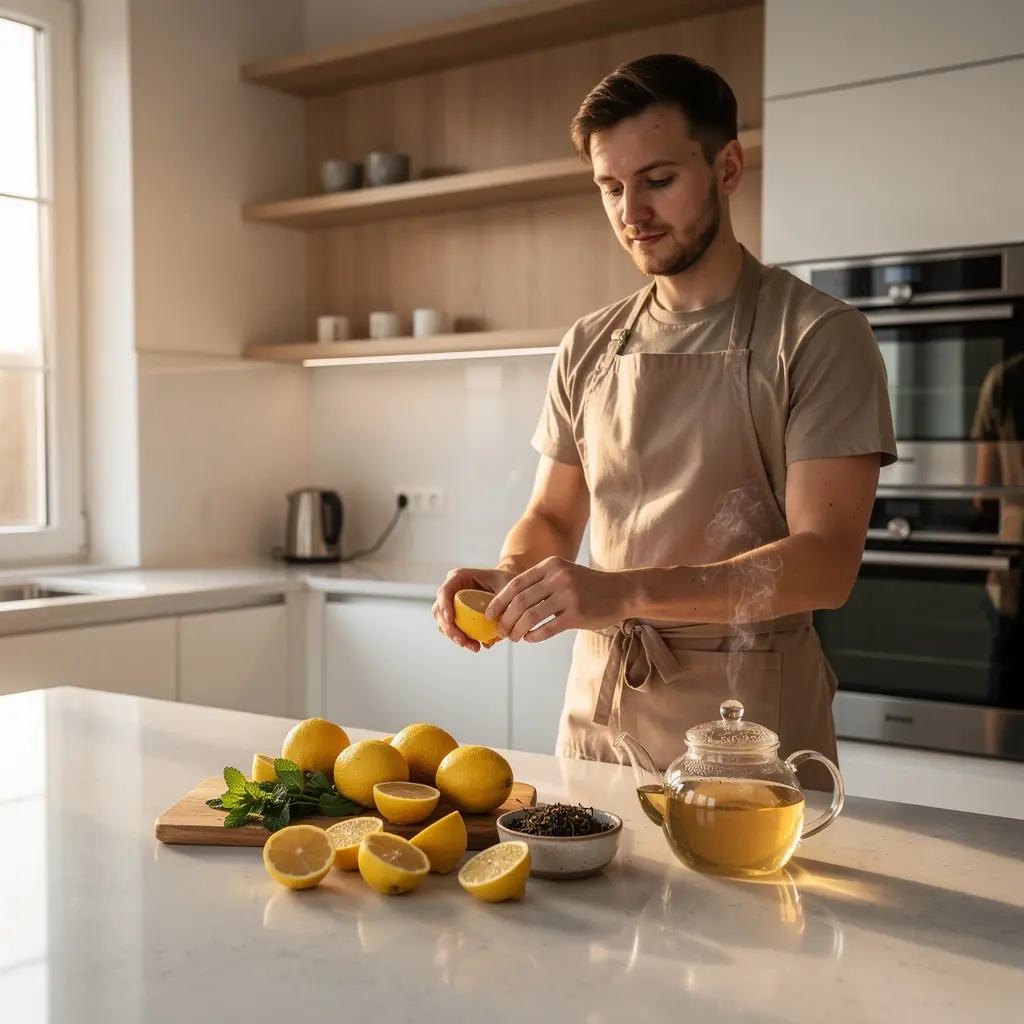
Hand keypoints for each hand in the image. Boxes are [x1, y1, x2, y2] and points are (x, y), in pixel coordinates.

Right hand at [432, 566, 514, 652]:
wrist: (508, 589)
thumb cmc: (505, 581)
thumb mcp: (506, 585)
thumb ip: (501, 599)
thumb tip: (493, 618)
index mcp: (459, 577)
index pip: (445, 591)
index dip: (444, 605)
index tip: (450, 619)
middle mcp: (452, 591)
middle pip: (440, 611)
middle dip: (449, 628)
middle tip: (463, 641)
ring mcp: (453, 605)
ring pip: (444, 624)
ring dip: (456, 637)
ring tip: (474, 646)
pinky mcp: (458, 618)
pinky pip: (454, 630)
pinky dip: (463, 639)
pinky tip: (477, 645)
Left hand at [486, 557, 633, 641]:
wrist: (621, 592)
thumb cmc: (588, 587)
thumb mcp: (564, 574)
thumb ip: (541, 583)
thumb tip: (510, 604)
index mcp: (550, 566)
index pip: (516, 584)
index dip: (499, 601)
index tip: (489, 614)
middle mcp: (558, 578)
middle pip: (520, 601)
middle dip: (506, 619)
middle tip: (501, 631)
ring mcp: (568, 595)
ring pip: (531, 616)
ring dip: (517, 630)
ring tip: (514, 638)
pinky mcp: (577, 614)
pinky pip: (548, 628)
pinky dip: (534, 636)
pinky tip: (530, 639)